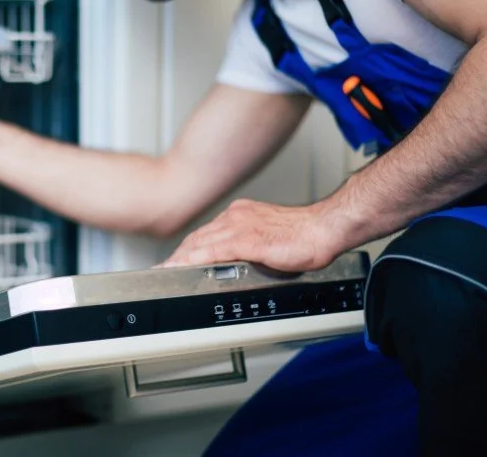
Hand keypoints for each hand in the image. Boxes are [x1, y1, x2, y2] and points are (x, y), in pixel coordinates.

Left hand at [160, 199, 344, 271]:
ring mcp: (240, 227)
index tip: (175, 259)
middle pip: (198, 238)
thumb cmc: (304, 235)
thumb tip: (237, 262)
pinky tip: (185, 268)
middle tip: (163, 270)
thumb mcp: (266, 239)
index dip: (187, 248)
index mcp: (240, 214)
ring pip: (201, 243)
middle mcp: (236, 217)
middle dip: (179, 256)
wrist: (323, 229)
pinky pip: (215, 251)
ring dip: (181, 259)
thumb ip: (248, 246)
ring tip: (167, 272)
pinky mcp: (248, 240)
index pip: (205, 233)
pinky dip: (196, 260)